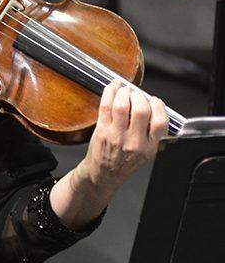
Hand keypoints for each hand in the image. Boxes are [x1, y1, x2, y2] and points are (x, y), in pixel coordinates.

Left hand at [77, 80, 167, 196]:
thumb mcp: (147, 154)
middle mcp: (134, 142)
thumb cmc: (124, 163)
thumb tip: (156, 108)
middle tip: (137, 95)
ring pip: (122, 105)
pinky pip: (106, 105)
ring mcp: (116, 135)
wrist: (104, 175)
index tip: (154, 101)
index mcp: (149, 147)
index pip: (160, 122)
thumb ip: (154, 134)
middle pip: (141, 109)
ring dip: (124, 92)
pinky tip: (114, 87)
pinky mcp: (102, 130)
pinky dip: (110, 91)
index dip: (158, 106)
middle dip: (140, 96)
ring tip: (125, 92)